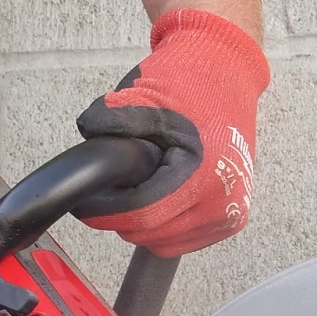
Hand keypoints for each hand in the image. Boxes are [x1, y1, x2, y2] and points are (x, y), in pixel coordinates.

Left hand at [78, 9, 267, 256]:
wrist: (227, 73)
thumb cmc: (191, 82)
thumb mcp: (145, 95)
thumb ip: (111, 122)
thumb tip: (84, 149)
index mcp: (205, 175)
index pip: (142, 216)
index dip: (106, 213)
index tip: (85, 205)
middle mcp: (224, 203)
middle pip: (151, 234)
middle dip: (122, 216)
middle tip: (108, 191)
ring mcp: (230, 214)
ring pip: (164, 242)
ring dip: (142, 223)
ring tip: (136, 189)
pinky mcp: (231, 218)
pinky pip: (182, 239)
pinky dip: (163, 226)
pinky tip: (158, 198)